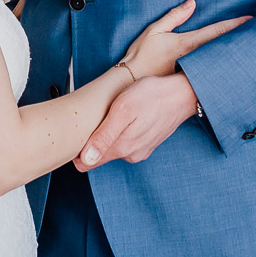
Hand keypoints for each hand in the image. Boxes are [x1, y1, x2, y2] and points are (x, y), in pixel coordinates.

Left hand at [76, 73, 200, 169]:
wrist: (182, 93)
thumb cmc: (152, 96)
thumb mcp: (123, 110)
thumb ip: (104, 137)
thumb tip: (86, 160)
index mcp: (121, 148)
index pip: (87, 163)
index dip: (76, 151)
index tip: (73, 135)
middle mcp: (130, 154)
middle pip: (99, 154)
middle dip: (90, 142)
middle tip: (90, 118)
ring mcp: (140, 150)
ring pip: (113, 147)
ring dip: (107, 135)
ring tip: (108, 115)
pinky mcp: (147, 143)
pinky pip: (126, 142)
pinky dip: (121, 132)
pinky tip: (124, 117)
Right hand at [120, 0, 248, 79]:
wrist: (131, 84)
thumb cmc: (140, 56)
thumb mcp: (154, 30)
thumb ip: (174, 16)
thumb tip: (192, 3)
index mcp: (188, 44)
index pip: (217, 32)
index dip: (235, 25)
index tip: (251, 20)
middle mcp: (195, 59)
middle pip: (223, 48)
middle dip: (241, 40)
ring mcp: (194, 73)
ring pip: (219, 61)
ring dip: (234, 54)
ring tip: (251, 49)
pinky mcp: (191, 84)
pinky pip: (211, 73)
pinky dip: (222, 68)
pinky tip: (232, 68)